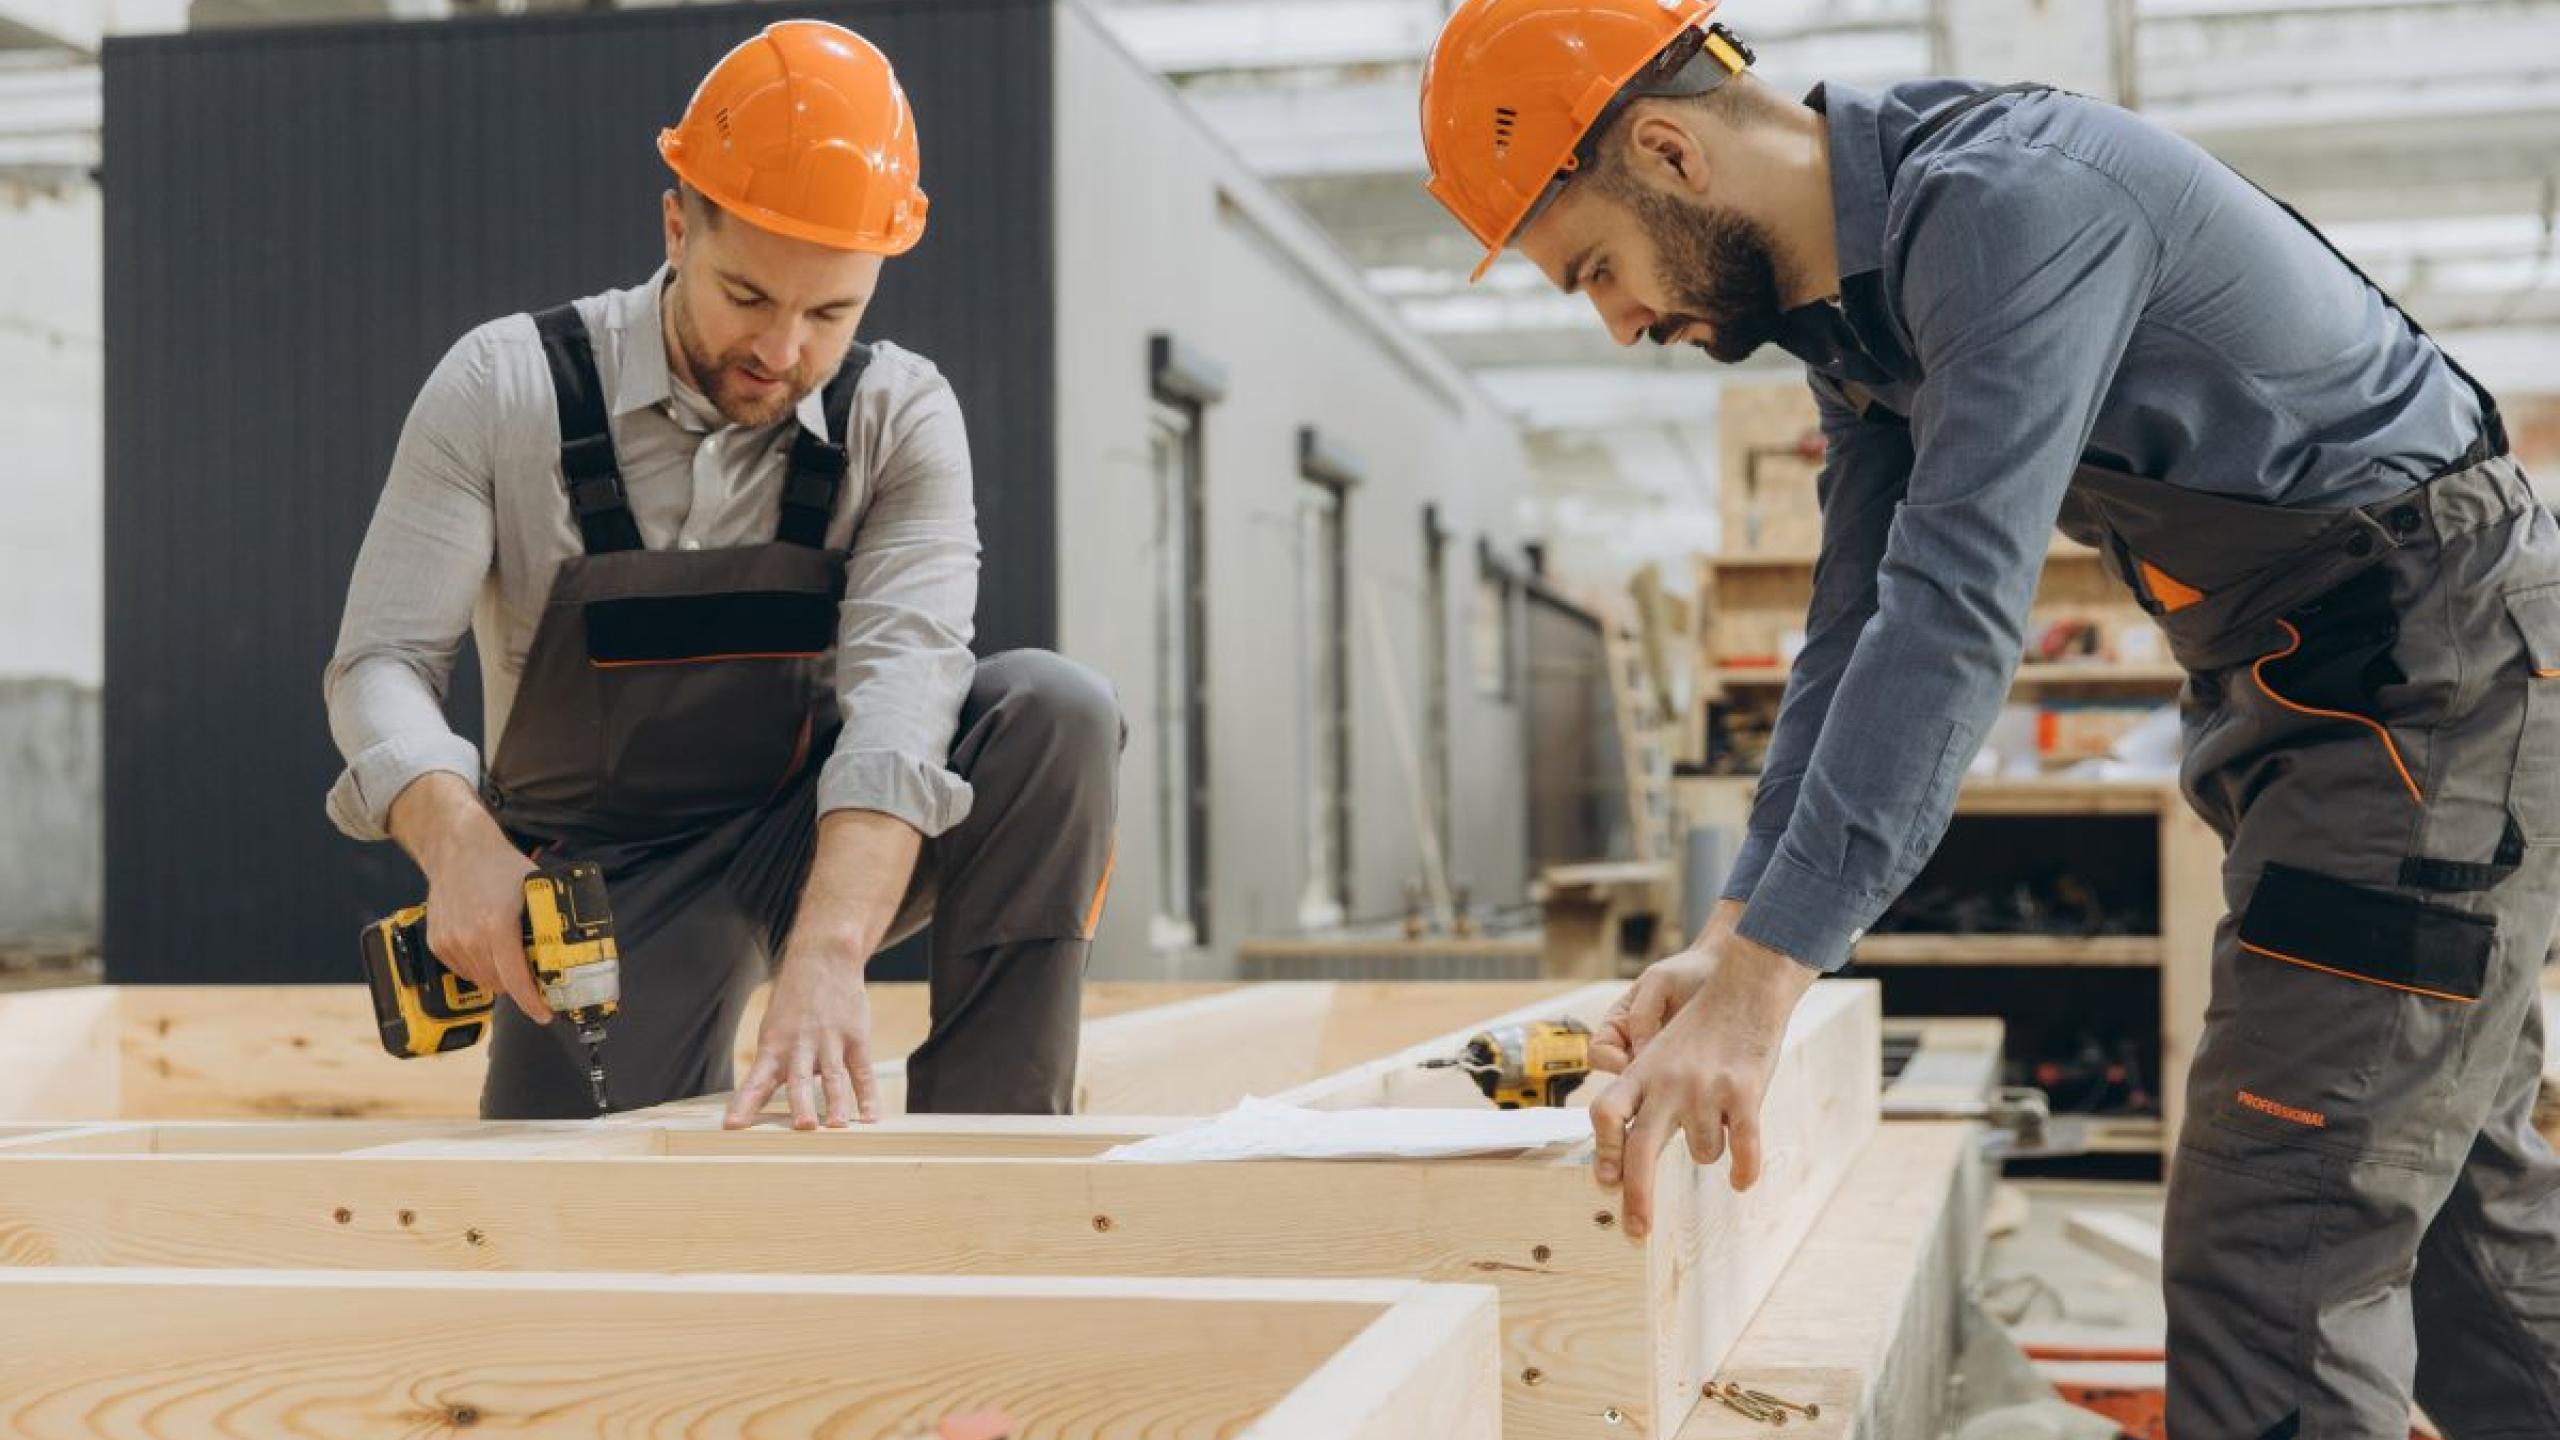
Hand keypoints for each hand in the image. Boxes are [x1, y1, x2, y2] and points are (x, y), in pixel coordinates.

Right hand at [415, 831, 549, 1025]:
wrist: (458, 850)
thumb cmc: (500, 866)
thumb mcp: (536, 889)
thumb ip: (550, 920)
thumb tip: (574, 946)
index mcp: (497, 925)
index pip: (516, 979)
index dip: (532, 1003)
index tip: (545, 1014)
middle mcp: (469, 937)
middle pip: (500, 984)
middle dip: (520, 986)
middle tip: (534, 976)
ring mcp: (450, 942)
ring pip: (482, 980)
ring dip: (499, 978)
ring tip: (510, 958)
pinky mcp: (438, 943)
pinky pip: (464, 971)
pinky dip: (479, 968)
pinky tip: (489, 950)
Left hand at [725, 935, 877, 1128]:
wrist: (823, 960)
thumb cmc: (793, 1003)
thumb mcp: (773, 1028)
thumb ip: (772, 1065)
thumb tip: (762, 1102)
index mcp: (773, 1047)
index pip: (755, 1082)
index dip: (744, 1104)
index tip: (732, 1126)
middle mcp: (800, 1046)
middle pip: (798, 1081)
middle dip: (801, 1104)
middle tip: (803, 1127)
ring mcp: (830, 1041)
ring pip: (833, 1077)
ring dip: (836, 1102)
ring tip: (838, 1126)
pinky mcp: (855, 1037)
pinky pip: (862, 1071)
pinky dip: (868, 1095)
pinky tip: (871, 1116)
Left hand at [1588, 933, 1818, 1238]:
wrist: (1744, 987)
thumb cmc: (1703, 1027)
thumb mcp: (1660, 1055)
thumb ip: (1644, 1099)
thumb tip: (1624, 1157)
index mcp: (1642, 1073)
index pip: (1605, 1115)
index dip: (1603, 1152)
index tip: (1606, 1184)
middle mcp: (1666, 1084)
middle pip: (1640, 1151)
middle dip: (1636, 1199)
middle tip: (1635, 1233)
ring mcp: (1704, 1089)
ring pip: (1703, 1152)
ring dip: (1713, 1148)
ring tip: (1721, 1113)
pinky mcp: (1742, 1093)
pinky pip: (1743, 1149)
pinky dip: (1743, 1171)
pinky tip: (1741, 1182)